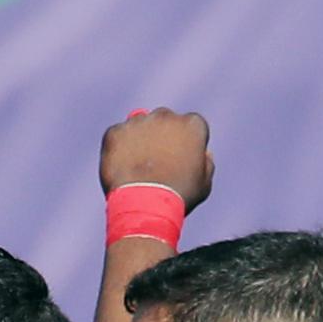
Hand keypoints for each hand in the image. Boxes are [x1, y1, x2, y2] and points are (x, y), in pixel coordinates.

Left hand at [99, 108, 213, 207]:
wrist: (145, 206)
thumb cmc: (178, 197)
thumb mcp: (203, 184)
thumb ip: (206, 164)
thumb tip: (204, 153)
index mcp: (192, 125)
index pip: (189, 126)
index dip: (184, 143)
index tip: (178, 159)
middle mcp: (166, 116)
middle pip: (164, 120)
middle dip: (161, 136)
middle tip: (155, 162)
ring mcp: (139, 122)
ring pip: (139, 125)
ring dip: (139, 139)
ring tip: (137, 167)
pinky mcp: (116, 132)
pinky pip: (118, 135)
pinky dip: (118, 148)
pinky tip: (122, 167)